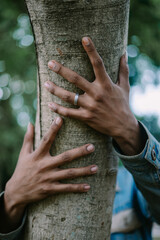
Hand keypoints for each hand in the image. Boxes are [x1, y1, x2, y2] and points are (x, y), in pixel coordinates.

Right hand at [1, 117, 96, 232]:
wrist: (16, 191)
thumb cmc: (22, 169)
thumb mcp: (23, 153)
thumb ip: (28, 138)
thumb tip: (30, 123)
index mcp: (38, 155)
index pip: (47, 140)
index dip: (53, 129)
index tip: (61, 119)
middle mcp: (45, 165)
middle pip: (65, 157)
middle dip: (79, 152)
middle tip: (92, 147)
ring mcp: (48, 178)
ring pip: (69, 174)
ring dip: (83, 171)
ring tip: (96, 168)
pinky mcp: (50, 189)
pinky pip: (66, 188)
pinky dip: (77, 188)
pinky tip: (88, 187)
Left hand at [45, 37, 145, 155]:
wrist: (123, 126)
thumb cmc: (123, 104)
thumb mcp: (125, 87)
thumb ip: (123, 70)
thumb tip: (124, 54)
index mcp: (106, 84)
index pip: (98, 64)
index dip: (91, 50)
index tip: (84, 39)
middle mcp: (96, 94)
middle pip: (76, 79)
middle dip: (62, 70)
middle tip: (50, 63)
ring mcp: (89, 106)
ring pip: (68, 96)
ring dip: (55, 90)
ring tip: (46, 83)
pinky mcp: (85, 117)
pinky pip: (69, 113)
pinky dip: (58, 109)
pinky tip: (49, 104)